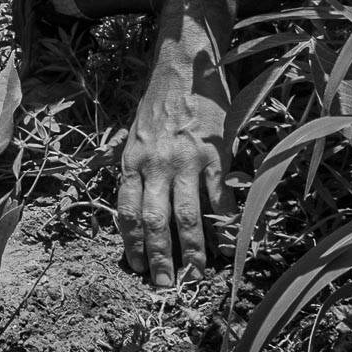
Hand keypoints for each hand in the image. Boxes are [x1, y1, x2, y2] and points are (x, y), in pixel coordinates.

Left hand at [117, 74, 228, 287]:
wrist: (184, 67)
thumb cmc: (158, 103)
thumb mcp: (132, 134)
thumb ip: (132, 167)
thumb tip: (131, 203)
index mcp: (131, 161)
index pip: (126, 212)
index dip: (131, 244)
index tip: (137, 266)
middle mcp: (155, 165)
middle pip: (154, 221)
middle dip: (158, 257)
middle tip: (164, 284)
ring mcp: (186, 161)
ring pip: (186, 217)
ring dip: (191, 251)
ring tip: (195, 274)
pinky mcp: (214, 155)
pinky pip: (217, 198)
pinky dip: (221, 225)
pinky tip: (224, 244)